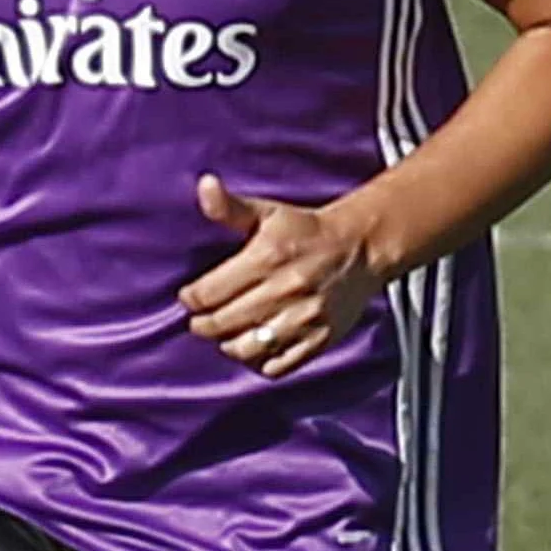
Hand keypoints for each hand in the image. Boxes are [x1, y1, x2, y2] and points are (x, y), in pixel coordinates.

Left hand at [180, 175, 385, 377]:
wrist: (360, 248)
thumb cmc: (305, 231)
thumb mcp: (266, 212)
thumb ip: (228, 206)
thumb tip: (204, 184)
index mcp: (266, 258)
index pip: (208, 293)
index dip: (191, 299)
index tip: (190, 297)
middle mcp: (285, 290)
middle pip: (223, 324)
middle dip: (203, 325)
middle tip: (200, 321)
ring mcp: (304, 318)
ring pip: (248, 349)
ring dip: (229, 346)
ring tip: (226, 336)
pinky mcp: (320, 339)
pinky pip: (279, 366)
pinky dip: (260, 363)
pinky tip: (255, 348)